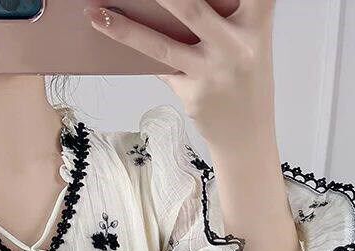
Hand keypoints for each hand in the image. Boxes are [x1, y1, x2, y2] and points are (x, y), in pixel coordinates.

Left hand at [84, 0, 277, 147]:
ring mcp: (213, 73)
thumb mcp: (246, 40)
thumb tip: (163, 7)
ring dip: (125, 30)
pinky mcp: (193, 95)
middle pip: (191, 8)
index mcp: (257, 22)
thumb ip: (219, 17)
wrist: (247, 133)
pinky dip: (139, 54)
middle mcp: (238, 46)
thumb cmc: (243, 77)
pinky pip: (159, 70)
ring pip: (162, 46)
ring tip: (97, 15)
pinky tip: (115, 40)